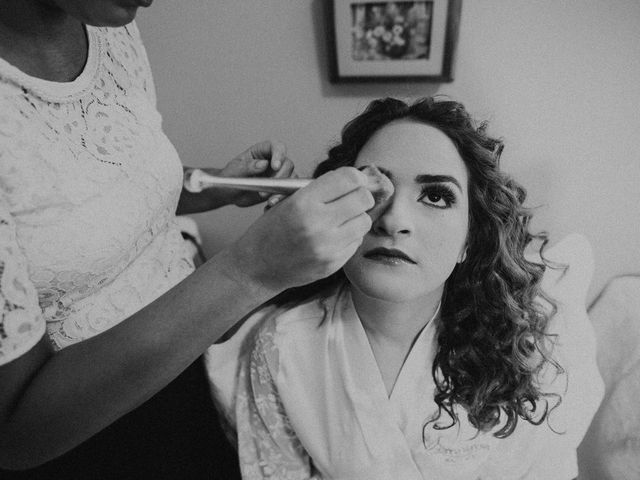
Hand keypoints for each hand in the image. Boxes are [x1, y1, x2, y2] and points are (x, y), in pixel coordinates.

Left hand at [216, 140, 294, 206]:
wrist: (229, 193)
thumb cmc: (230, 177)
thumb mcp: (235, 171)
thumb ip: (248, 167)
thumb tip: (263, 164)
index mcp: (261, 151)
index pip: (276, 146)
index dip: (279, 154)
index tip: (275, 166)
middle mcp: (272, 161)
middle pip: (287, 164)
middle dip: (280, 178)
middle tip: (266, 189)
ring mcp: (278, 174)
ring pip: (291, 179)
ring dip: (282, 190)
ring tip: (270, 200)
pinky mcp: (279, 187)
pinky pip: (287, 192)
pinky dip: (281, 199)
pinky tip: (270, 204)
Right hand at [225, 167, 374, 292]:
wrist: (258, 267)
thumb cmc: (270, 231)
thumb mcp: (287, 200)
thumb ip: (319, 189)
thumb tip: (355, 180)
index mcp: (304, 202)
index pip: (349, 179)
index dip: (356, 176)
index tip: (354, 180)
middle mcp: (318, 224)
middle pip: (363, 198)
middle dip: (360, 195)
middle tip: (352, 197)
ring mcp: (328, 246)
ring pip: (364, 221)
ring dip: (357, 216)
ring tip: (342, 218)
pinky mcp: (334, 263)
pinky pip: (357, 241)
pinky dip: (350, 236)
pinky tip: (334, 236)